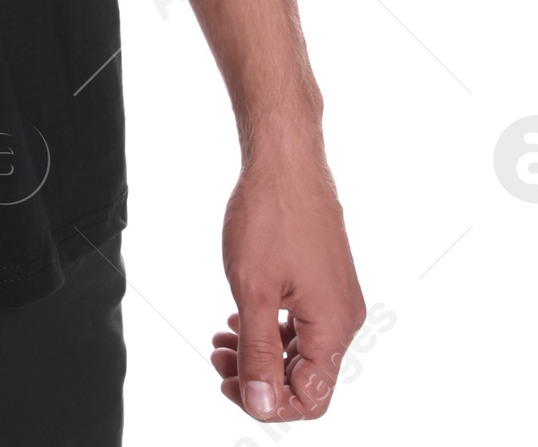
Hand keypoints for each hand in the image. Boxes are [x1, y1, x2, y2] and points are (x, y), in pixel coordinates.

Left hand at [214, 134, 365, 420]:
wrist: (284, 159)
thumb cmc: (271, 214)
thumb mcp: (253, 291)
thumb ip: (258, 353)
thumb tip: (263, 404)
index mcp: (333, 327)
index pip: (311, 398)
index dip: (269, 402)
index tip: (229, 383)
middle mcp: (343, 317)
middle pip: (306, 377)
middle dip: (260, 377)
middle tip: (219, 361)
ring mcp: (336, 296)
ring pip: (301, 349)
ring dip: (261, 353)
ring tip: (222, 341)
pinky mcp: (325, 279)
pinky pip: (301, 322)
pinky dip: (271, 328)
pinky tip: (240, 320)